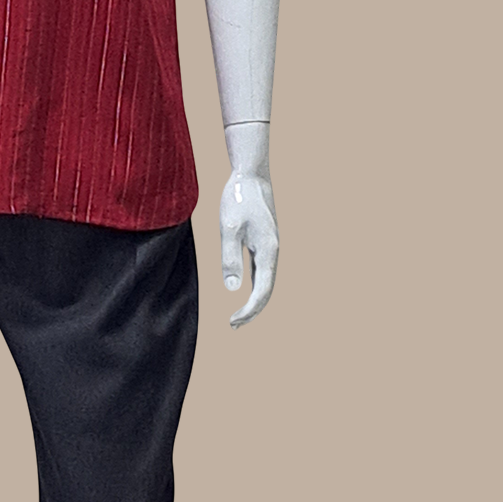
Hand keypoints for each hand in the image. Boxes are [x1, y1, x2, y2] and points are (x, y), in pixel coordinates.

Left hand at [219, 167, 278, 327]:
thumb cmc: (238, 199)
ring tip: (238, 316)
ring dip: (253, 300)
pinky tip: (243, 290)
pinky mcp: (263, 242)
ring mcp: (270, 247)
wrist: (251, 175)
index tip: (232, 322)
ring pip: (266, 281)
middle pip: (267, 290)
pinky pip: (261, 270)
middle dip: (252, 311)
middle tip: (233, 326)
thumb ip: (230, 257)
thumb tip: (232, 289)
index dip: (249, 310)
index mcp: (268, 251)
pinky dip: (253, 284)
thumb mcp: (229, 228)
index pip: (262, 291)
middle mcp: (273, 252)